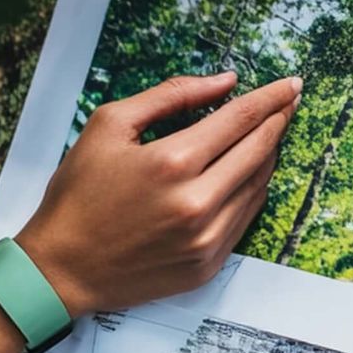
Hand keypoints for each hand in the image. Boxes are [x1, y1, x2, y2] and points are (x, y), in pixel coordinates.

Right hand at [15, 73, 299, 317]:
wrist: (60, 270)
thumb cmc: (78, 194)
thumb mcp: (110, 125)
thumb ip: (171, 95)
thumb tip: (225, 81)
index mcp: (173, 163)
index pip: (242, 119)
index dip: (272, 98)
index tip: (291, 83)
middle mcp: (198, 203)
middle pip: (260, 150)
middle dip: (279, 120)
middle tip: (290, 101)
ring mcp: (207, 239)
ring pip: (259, 184)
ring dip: (269, 154)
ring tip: (269, 132)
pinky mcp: (208, 265)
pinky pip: (246, 217)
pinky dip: (252, 189)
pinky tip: (248, 171)